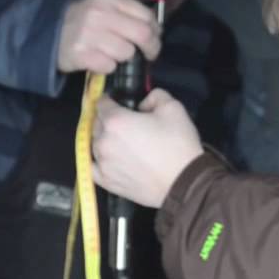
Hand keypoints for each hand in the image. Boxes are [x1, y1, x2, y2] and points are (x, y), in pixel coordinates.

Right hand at [57, 0, 160, 73]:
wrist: (47, 33)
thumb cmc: (82, 21)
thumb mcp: (102, 7)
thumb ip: (126, 13)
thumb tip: (155, 30)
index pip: (146, 15)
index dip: (156, 31)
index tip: (155, 39)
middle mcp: (99, 14)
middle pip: (142, 34)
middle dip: (151, 48)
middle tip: (148, 55)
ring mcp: (89, 34)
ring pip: (126, 53)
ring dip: (124, 59)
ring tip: (114, 55)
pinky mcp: (81, 54)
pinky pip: (109, 66)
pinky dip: (108, 67)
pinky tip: (100, 61)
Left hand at [92, 89, 201, 207]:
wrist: (185, 182)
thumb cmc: (179, 145)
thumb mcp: (172, 107)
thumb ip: (153, 96)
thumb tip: (143, 104)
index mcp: (116, 121)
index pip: (102, 103)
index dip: (110, 100)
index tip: (117, 102)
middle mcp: (103, 142)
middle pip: (97, 124)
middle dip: (108, 120)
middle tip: (126, 124)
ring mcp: (103, 164)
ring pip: (95, 144)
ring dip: (104, 140)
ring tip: (122, 143)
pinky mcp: (107, 182)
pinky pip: (93, 167)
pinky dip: (98, 160)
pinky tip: (108, 158)